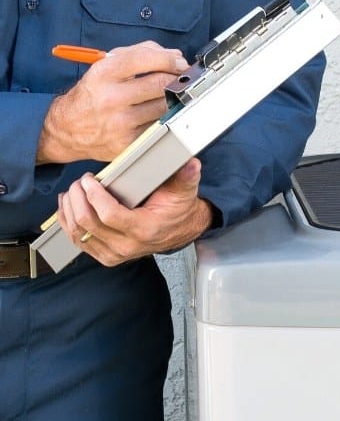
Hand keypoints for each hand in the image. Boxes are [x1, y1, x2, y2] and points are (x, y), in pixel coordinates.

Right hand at [38, 42, 189, 163]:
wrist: (68, 128)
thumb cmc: (92, 93)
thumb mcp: (106, 66)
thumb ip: (139, 54)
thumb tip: (174, 56)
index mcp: (104, 74)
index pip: (144, 60)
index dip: (168, 59)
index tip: (180, 62)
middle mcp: (111, 98)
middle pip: (160, 84)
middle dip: (176, 78)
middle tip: (181, 78)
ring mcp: (121, 123)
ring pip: (164, 106)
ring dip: (173, 98)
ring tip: (169, 94)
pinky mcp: (129, 142)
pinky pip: (158, 126)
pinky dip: (163, 117)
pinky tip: (158, 112)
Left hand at [56, 160, 214, 265]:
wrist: (180, 231)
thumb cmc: (177, 210)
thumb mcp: (184, 191)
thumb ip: (186, 177)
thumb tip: (191, 164)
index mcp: (145, 229)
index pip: (109, 215)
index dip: (93, 195)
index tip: (89, 179)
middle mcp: (128, 246)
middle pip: (88, 224)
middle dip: (78, 198)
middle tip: (80, 182)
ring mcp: (115, 254)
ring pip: (79, 234)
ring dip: (69, 210)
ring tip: (72, 192)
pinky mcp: (106, 256)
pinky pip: (78, 241)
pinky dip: (68, 223)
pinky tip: (68, 207)